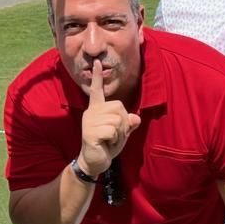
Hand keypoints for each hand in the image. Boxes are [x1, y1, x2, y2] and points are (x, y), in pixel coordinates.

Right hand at [78, 59, 140, 176]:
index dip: (98, 76)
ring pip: (118, 120)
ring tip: (109, 140)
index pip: (97, 90)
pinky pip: (113, 131)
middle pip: (119, 108)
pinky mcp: (89, 132)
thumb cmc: (107, 145)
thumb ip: (128, 123)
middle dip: (123, 124)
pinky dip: (115, 140)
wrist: (94, 162)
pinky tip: (105, 144)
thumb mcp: (121, 133)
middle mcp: (91, 112)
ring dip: (119, 134)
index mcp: (97, 109)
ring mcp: (89, 122)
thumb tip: (135, 118)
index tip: (97, 62)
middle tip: (113, 135)